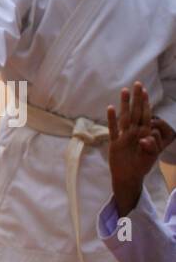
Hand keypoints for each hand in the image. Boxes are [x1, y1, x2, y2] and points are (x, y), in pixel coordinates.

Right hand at [107, 81, 174, 214]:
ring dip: (124, 104)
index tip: (145, 92)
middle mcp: (134, 132)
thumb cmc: (141, 166)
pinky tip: (111, 108)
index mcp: (144, 134)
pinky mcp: (115, 143)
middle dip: (137, 99)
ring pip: (124, 117)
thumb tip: (144, 138)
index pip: (146, 116)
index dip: (145, 104)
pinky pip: (113, 129)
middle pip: (135, 112)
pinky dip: (111, 119)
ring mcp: (124, 136)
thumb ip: (151, 147)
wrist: (129, 177)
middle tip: (137, 84)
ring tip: (124, 91)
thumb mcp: (150, 157)